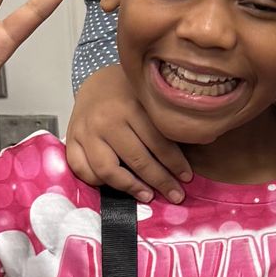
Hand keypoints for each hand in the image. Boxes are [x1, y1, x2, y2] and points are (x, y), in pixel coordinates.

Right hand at [64, 61, 192, 202]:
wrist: (96, 81)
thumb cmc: (129, 92)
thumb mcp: (150, 97)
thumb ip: (167, 120)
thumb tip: (205, 140)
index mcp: (131, 106)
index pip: (158, 143)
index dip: (175, 164)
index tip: (187, 178)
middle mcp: (106, 119)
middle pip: (136, 160)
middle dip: (160, 181)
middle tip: (175, 195)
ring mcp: (85, 131)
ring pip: (107, 170)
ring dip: (130, 187)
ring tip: (148, 195)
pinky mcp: (71, 139)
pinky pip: (82, 169)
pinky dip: (97, 182)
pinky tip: (116, 185)